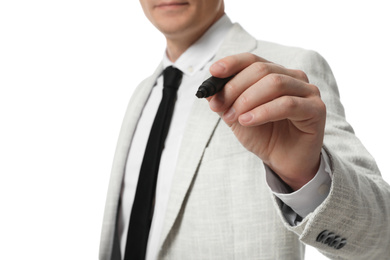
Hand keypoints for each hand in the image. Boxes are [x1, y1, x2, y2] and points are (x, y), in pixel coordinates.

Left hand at [207, 53, 325, 190]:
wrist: (284, 162)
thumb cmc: (264, 136)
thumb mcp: (237, 117)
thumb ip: (226, 101)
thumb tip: (209, 89)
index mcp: (275, 74)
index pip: (253, 60)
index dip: (232, 63)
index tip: (213, 71)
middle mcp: (293, 78)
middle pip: (262, 70)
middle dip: (235, 87)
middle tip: (219, 105)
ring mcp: (307, 91)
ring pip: (275, 83)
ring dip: (247, 100)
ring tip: (232, 117)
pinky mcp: (316, 109)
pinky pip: (287, 104)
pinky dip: (263, 112)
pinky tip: (247, 121)